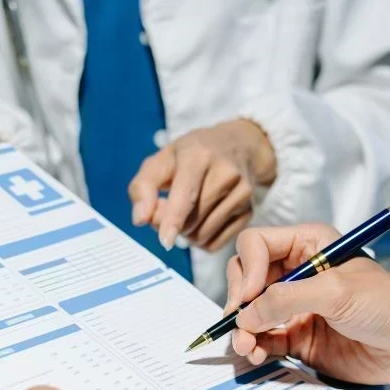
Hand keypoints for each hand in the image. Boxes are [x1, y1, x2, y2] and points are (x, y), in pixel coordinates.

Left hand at [129, 119, 277, 252]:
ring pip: (203, 234)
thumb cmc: (193, 154)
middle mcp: (226, 173)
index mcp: (199, 155)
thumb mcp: (162, 159)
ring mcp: (242, 193)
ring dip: (187, 233)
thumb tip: (140, 220)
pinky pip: (216, 243)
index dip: (173, 219)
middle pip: (190, 220)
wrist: (239, 146)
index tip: (165, 241)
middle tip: (170, 208)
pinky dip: (202, 240)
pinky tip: (203, 220)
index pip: (186, 194)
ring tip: (188, 212)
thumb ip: (143, 187)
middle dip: (173, 223)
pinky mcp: (249, 211)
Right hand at [226, 225, 389, 385]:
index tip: (251, 295)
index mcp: (308, 245)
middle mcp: (296, 273)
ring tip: (246, 347)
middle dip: (239, 300)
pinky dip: (254, 347)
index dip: (248, 268)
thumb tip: (246, 315)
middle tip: (243, 322)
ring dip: (242, 329)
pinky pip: (263, 339)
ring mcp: (295, 307)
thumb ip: (287, 299)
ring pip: (251, 312)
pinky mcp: (298, 337)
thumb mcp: (336, 291)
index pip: (258, 244)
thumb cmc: (385, 305)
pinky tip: (257, 355)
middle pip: (246, 278)